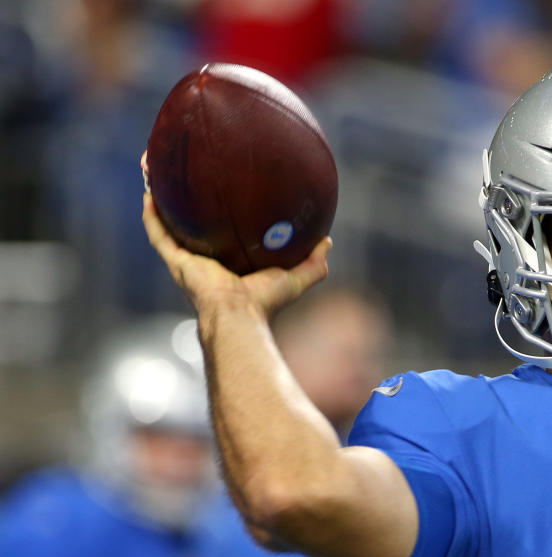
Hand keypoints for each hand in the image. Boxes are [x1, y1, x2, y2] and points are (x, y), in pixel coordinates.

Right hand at [140, 152, 330, 318]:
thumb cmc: (265, 301)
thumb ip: (314, 263)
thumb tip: (327, 241)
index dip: (217, 215)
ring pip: (168, 223)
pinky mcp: (176, 262)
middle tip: (182, 173)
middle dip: (183, 200)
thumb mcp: (295, 278)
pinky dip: (152, 216)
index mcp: (228, 262)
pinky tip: (150, 193)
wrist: (239, 314)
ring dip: (160, 199)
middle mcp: (204, 259)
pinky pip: (159, 235)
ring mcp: (187, 261)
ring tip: (154, 172)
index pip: (220, 234)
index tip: (219, 191)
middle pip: (189, 223)